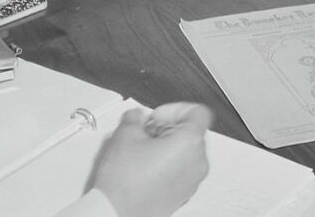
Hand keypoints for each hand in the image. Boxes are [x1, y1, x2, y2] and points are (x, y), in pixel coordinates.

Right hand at [93, 104, 210, 216]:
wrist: (116, 216)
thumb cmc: (124, 182)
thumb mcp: (125, 135)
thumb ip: (135, 117)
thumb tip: (137, 117)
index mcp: (190, 143)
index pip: (198, 112)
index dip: (176, 109)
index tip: (156, 117)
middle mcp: (198, 163)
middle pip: (192, 132)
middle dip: (168, 127)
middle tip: (146, 132)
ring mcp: (192, 182)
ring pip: (186, 151)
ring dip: (167, 145)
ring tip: (143, 151)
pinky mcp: (183, 195)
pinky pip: (182, 170)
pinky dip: (168, 163)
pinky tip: (145, 167)